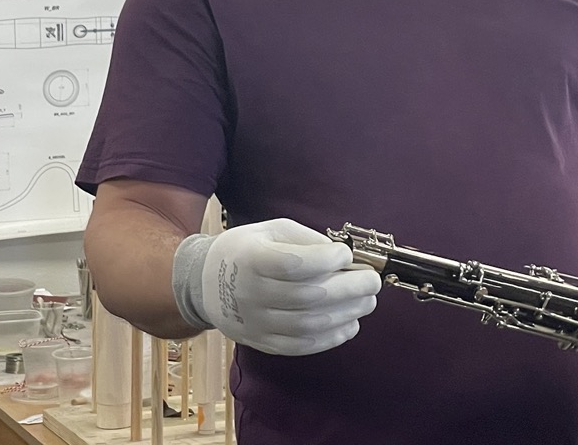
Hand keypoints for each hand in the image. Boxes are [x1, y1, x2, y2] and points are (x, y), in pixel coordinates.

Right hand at [173, 218, 381, 355]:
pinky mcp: (261, 342)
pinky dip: (330, 338)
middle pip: (308, 297)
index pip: (293, 265)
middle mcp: (250, 294)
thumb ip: (307, 240)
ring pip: (308, 325)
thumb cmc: (246, 250)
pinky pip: (300, 347)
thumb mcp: (271, 230)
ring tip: (368, 301)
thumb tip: (344, 256)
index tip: (346, 254)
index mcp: (250, 259)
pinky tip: (350, 324)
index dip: (326, 260)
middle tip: (372, 281)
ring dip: (346, 314)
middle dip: (349, 289)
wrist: (205, 283)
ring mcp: (254, 322)